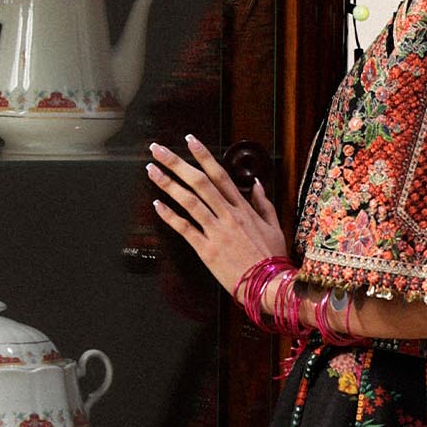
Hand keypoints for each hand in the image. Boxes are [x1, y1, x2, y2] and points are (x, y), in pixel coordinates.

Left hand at [146, 135, 288, 295]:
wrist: (269, 286)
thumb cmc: (272, 259)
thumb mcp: (275, 227)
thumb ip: (264, 204)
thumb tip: (256, 184)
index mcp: (244, 209)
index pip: (220, 175)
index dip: (203, 156)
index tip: (190, 140)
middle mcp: (229, 216)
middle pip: (199, 182)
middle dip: (176, 163)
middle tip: (158, 150)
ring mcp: (217, 232)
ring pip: (189, 201)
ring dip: (168, 183)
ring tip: (152, 170)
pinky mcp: (207, 250)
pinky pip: (185, 228)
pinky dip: (170, 216)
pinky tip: (157, 204)